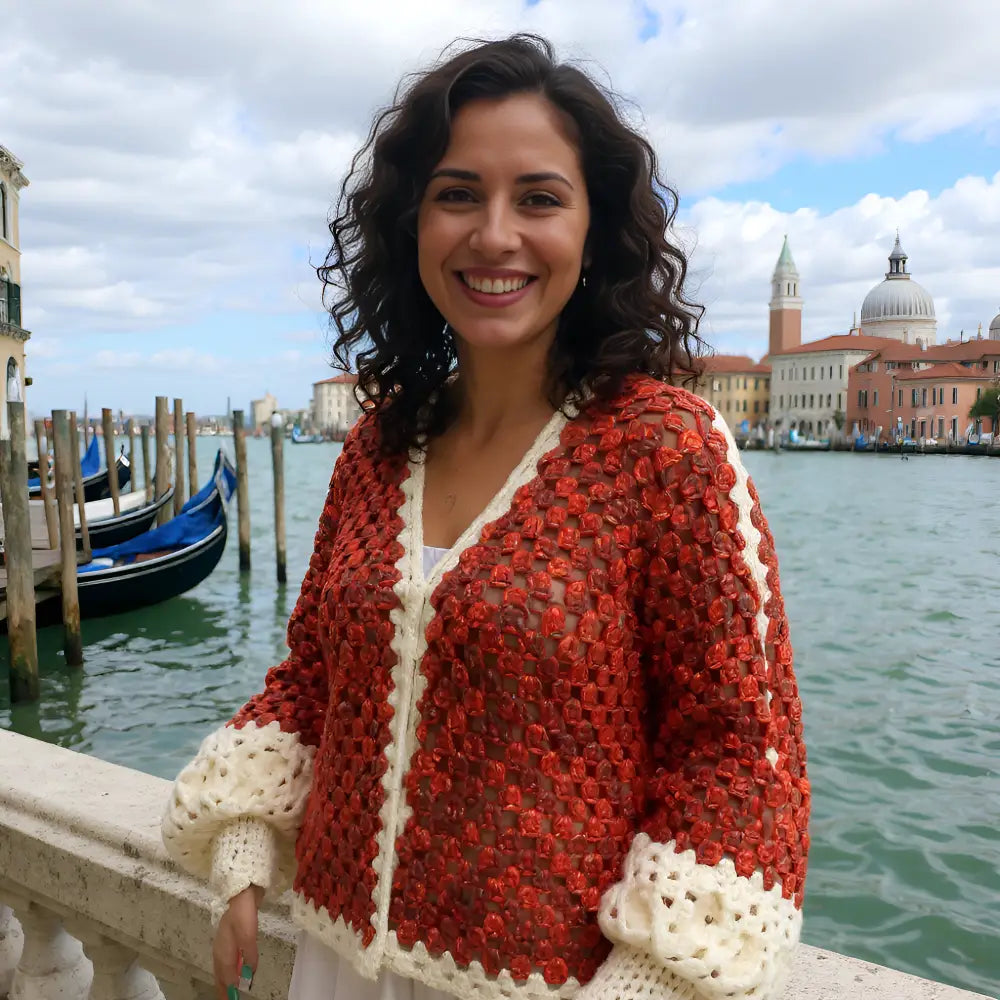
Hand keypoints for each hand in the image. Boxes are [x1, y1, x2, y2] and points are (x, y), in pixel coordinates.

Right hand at [213, 884, 264, 999]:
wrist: (239, 894)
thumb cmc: (243, 915)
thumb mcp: (249, 937)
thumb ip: (250, 957)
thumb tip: (249, 974)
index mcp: (224, 954)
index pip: (227, 979)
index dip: (231, 991)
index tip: (234, 999)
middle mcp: (220, 953)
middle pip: (220, 977)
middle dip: (223, 990)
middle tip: (227, 999)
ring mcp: (222, 946)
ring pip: (221, 969)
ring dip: (224, 981)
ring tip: (227, 991)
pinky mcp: (227, 939)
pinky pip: (225, 961)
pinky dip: (227, 970)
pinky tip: (233, 969)